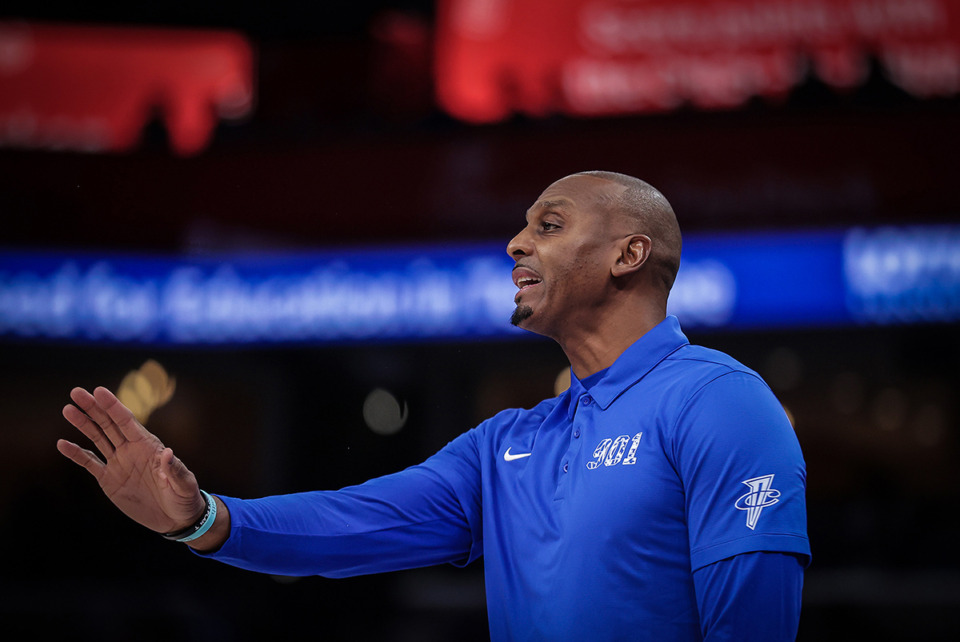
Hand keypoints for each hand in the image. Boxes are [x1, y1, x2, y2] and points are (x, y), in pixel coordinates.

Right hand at [58, 386, 204, 533]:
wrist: (175, 519)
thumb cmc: (184, 498)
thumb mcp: (183, 485)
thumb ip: (175, 470)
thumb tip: (167, 453)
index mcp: (149, 446)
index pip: (128, 422)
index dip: (113, 406)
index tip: (99, 391)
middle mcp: (131, 450)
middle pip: (109, 424)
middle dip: (93, 408)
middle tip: (76, 392)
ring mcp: (119, 463)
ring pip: (97, 438)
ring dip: (83, 424)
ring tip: (68, 409)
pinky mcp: (109, 479)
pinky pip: (89, 463)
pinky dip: (76, 453)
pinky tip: (62, 443)